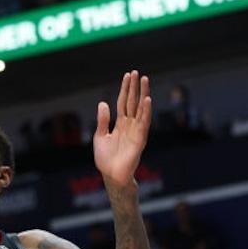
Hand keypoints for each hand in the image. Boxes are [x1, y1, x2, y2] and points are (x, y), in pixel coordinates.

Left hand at [93, 71, 151, 189]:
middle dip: (135, 87)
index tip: (127, 76)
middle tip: (137, 72)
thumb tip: (103, 103)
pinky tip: (147, 99)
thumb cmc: (106, 159)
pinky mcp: (140, 138)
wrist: (111, 175)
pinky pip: (144, 122)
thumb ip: (103, 120)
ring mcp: (136, 130)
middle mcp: (130, 125)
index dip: (125, 89)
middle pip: (133, 102)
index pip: (123, 102)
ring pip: (141, 108)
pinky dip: (146, 111)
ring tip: (145, 80)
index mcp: (120, 124)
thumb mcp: (100, 136)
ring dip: (143, 94)